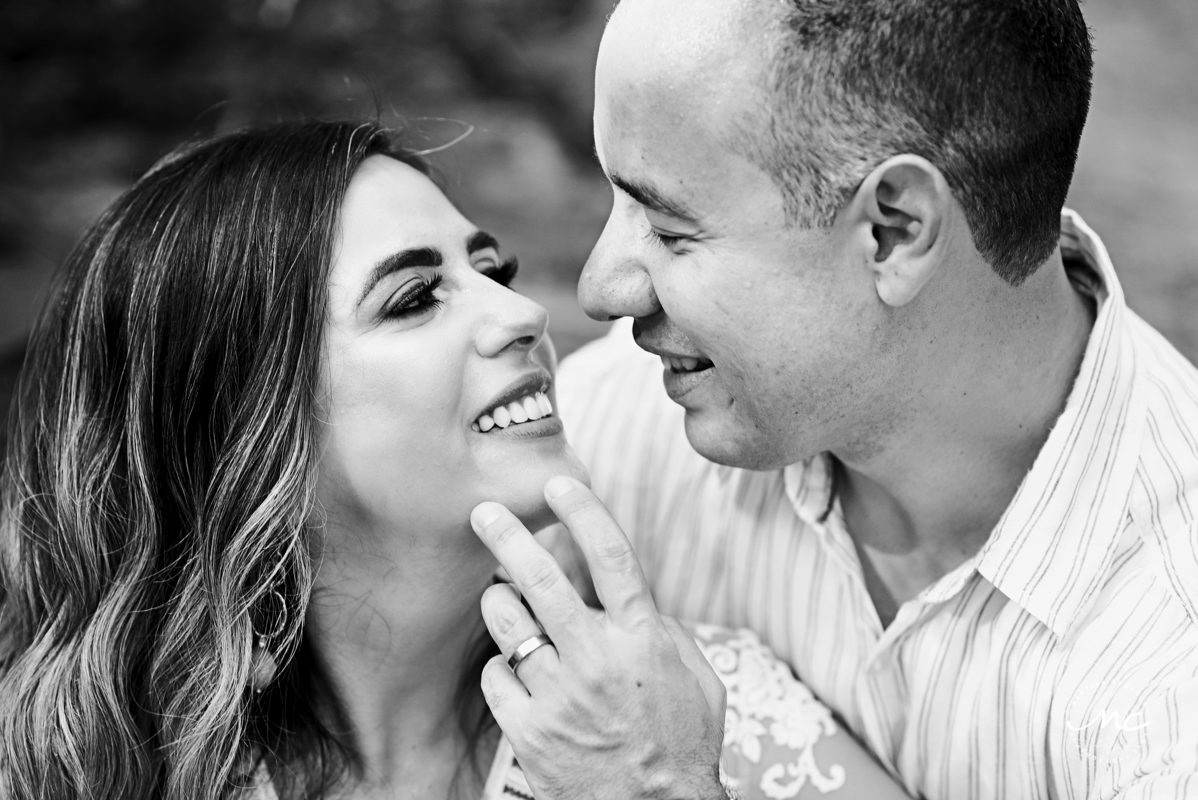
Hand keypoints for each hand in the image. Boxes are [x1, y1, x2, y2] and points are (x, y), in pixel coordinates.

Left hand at [471, 476, 727, 799]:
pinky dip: (501, 670)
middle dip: (505, 535)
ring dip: (500, 602)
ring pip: (507, 623)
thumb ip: (665, 633)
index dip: (582, 511)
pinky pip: (495, 678)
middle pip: (540, 577)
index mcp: (643, 639)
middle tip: (483, 512)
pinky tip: (514, 671)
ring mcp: (559, 695)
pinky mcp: (529, 731)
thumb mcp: (698, 681)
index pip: (610, 555)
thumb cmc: (682, 747)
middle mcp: (597, 658)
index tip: (559, 483)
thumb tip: (635, 599)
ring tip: (501, 597)